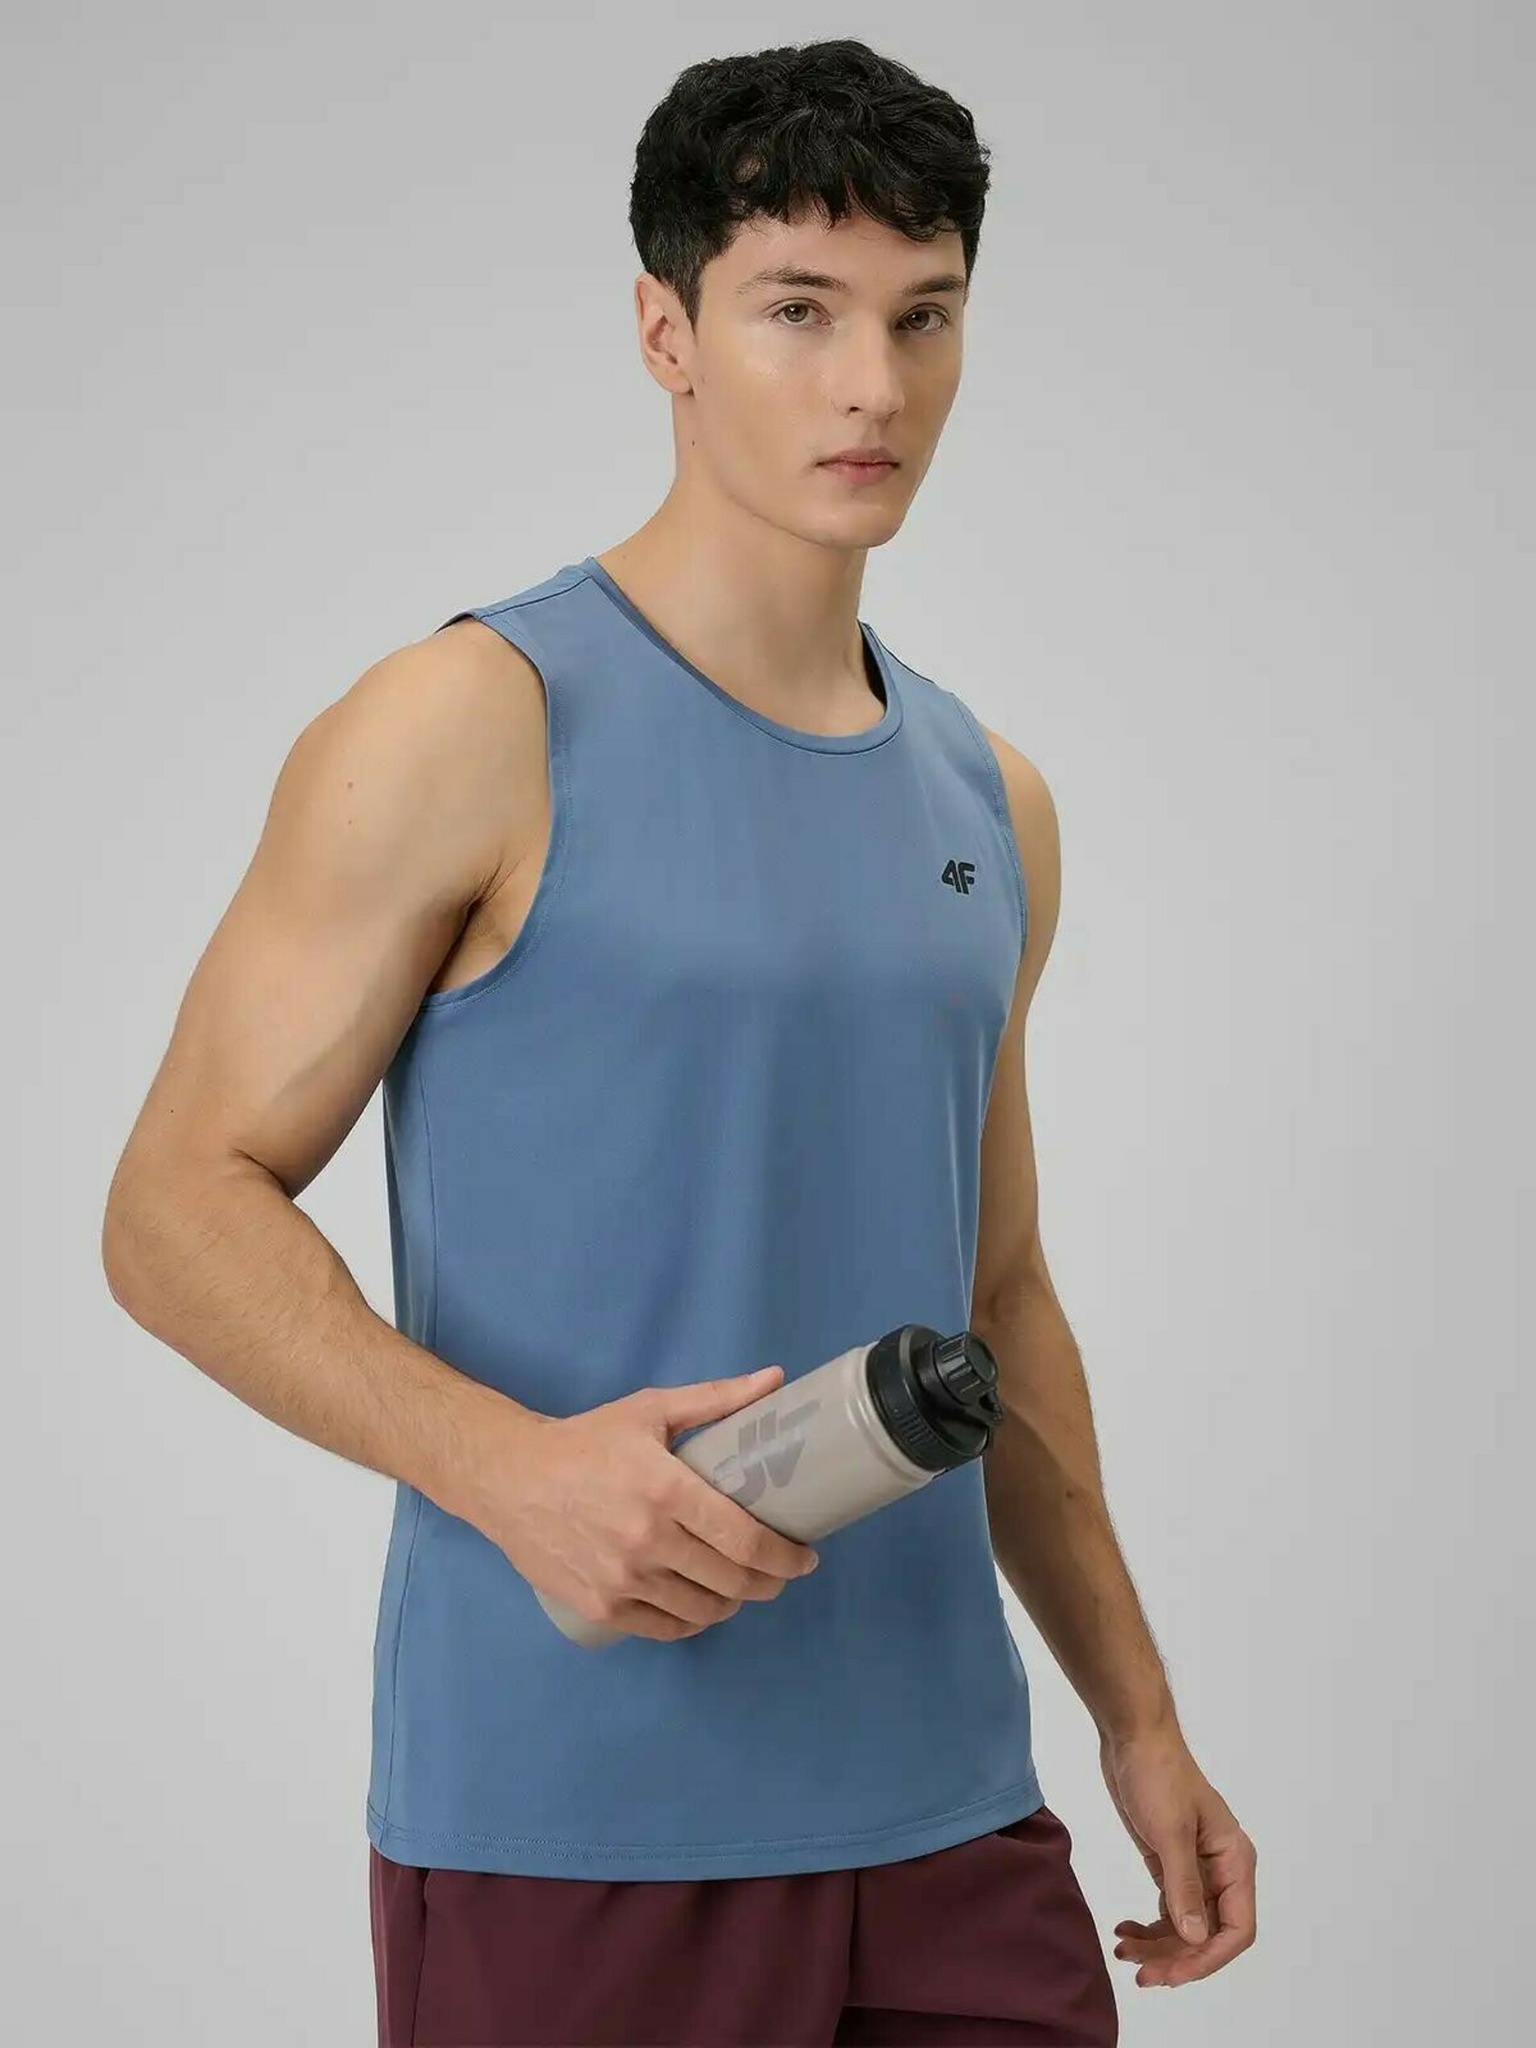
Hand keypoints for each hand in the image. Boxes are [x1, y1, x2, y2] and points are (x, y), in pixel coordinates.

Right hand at [471, 1365, 820, 1639]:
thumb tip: (776, 1379)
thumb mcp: (650, 1410)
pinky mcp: (600, 1606)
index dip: (785, 1557)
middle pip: (731, 1581)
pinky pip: (665, 1628)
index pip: (743, 1540)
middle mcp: (647, 1541)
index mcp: (666, 1489)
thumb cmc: (586, 1441)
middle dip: (768, 1582)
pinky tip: (702, 1606)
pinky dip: (693, 1621)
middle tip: (779, 1573)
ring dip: (733, 1604)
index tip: (805, 1558)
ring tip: (741, 1587)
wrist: (508, 1477)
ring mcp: (622, 1580)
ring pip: (702, 1610)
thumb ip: (716, 1400)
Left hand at [1099, 1721, 1256, 1990]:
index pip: (1236, 1928)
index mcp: (1235, 1861)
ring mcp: (1196, 1868)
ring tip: (1124, 1954)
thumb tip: (1197, 1939)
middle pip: (1209, 1934)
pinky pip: (1169, 1909)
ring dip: (1159, 1946)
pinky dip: (1149, 1926)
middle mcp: (1222, 1870)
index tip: (1172, 1973)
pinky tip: (1125, 1932)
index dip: (1207, 1958)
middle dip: (1177, 1957)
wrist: (1132, 1735)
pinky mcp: (1170, 1863)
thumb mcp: (1169, 1832)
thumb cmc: (1157, 1775)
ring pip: (1186, 1926)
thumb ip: (1183, 1887)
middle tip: (1141, 1975)